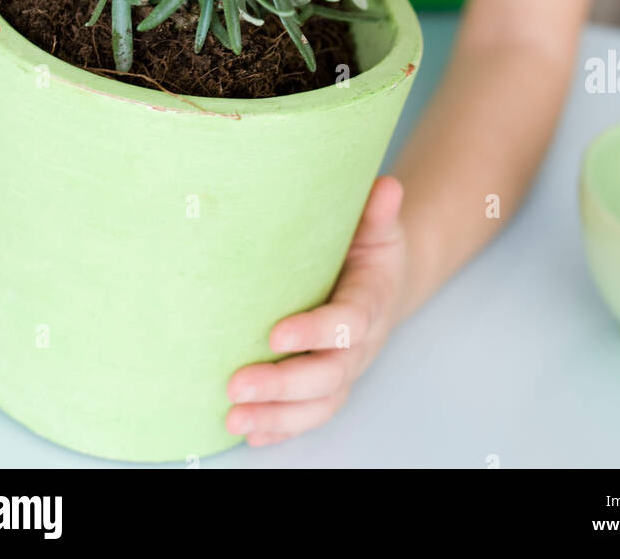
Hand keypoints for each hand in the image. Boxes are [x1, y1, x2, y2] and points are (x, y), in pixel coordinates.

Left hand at [226, 175, 407, 446]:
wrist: (386, 281)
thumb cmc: (372, 251)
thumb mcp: (377, 227)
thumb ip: (377, 212)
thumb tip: (386, 186)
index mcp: (370, 302)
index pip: (346, 324)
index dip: (314, 332)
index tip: (275, 334)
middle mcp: (360, 345)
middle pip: (327, 376)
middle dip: (282, 386)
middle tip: (236, 384)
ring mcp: (345, 371)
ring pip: (317, 405)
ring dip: (276, 416)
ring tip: (232, 416)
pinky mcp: (328, 387)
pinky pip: (307, 416)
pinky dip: (279, 428)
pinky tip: (248, 432)